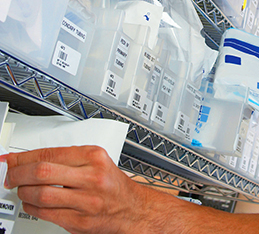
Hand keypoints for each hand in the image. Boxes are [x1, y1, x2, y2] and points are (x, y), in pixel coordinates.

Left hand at [3, 145, 159, 233]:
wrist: (131, 208)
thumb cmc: (111, 183)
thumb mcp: (96, 161)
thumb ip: (67, 158)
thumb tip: (31, 159)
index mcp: (94, 156)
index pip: (51, 153)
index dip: (24, 157)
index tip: (11, 160)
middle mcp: (91, 176)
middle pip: (43, 172)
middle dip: (18, 174)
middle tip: (10, 175)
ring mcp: (86, 200)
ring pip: (41, 194)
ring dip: (24, 192)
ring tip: (22, 189)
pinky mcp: (80, 221)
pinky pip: (46, 214)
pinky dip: (32, 208)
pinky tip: (32, 203)